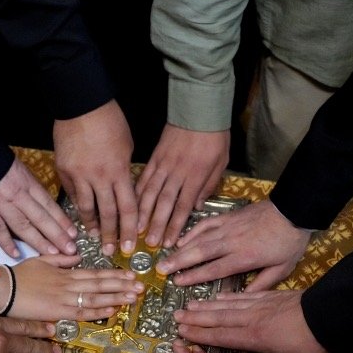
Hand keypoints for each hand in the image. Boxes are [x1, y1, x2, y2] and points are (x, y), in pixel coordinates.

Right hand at [0, 156, 77, 258]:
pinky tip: (16, 254)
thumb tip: (40, 200)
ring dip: (39, 241)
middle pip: (41, 217)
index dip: (62, 220)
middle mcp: (17, 195)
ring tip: (53, 253)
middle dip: (57, 235)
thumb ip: (28, 184)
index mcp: (26, 182)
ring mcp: (1, 204)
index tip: (74, 233)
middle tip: (71, 249)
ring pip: (23, 226)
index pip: (49, 204)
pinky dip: (6, 243)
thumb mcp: (16, 167)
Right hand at [9, 253, 143, 321]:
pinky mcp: (58, 312)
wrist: (3, 288)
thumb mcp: (41, 260)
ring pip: (96, 297)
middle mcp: (69, 284)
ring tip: (134, 297)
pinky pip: (82, 312)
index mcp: (66, 272)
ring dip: (116, 297)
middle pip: (100, 284)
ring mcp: (64, 298)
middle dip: (122, 285)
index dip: (114, 275)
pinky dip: (99, 311)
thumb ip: (61, 259)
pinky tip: (113, 311)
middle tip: (141, 286)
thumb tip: (77, 256)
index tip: (130, 275)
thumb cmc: (19, 275)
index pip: (95, 273)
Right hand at [54, 100, 137, 254]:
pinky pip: (72, 194)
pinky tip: (81, 215)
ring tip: (93, 238)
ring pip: (86, 208)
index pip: (128, 209)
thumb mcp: (127, 147)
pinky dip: (78, 206)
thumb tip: (124, 190)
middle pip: (107, 214)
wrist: (81, 105)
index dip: (130, 230)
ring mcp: (79, 175)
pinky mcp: (63, 171)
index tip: (131, 246)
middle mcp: (99, 177)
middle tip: (111, 252)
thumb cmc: (110, 121)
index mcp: (119, 171)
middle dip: (110, 236)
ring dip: (91, 225)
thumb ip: (125, 171)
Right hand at [135, 124, 228, 248]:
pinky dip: (137, 192)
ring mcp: (163, 165)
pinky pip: (144, 177)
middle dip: (155, 224)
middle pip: (164, 203)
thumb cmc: (214, 137)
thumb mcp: (221, 162)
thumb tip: (197, 207)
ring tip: (136, 227)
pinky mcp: (154, 157)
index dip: (175, 226)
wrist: (199, 109)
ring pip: (150, 192)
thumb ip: (208, 185)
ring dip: (142, 211)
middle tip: (149, 242)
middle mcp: (177, 173)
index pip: (183, 207)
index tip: (168, 242)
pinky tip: (131, 203)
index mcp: (195, 176)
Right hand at [156, 199, 311, 290]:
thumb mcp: (282, 268)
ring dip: (181, 248)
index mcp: (243, 258)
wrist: (293, 210)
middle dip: (179, 262)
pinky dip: (192, 231)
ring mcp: (228, 227)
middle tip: (161, 270)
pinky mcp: (229, 216)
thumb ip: (261, 284)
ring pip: (199, 238)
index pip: (213, 269)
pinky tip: (182, 238)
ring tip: (165, 256)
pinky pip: (206, 223)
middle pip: (200, 253)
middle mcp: (231, 242)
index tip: (177, 282)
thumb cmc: (289, 242)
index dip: (194, 277)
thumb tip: (244, 297)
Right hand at [174, 290, 329, 352]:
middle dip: (196, 318)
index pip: (222, 337)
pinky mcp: (270, 296)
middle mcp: (252, 319)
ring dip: (207, 306)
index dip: (201, 335)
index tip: (183, 332)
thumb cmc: (316, 343)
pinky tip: (218, 295)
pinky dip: (228, 296)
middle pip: (219, 318)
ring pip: (227, 305)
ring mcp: (260, 305)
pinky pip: (243, 295)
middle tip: (176, 316)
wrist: (330, 313)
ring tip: (189, 305)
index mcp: (256, 338)